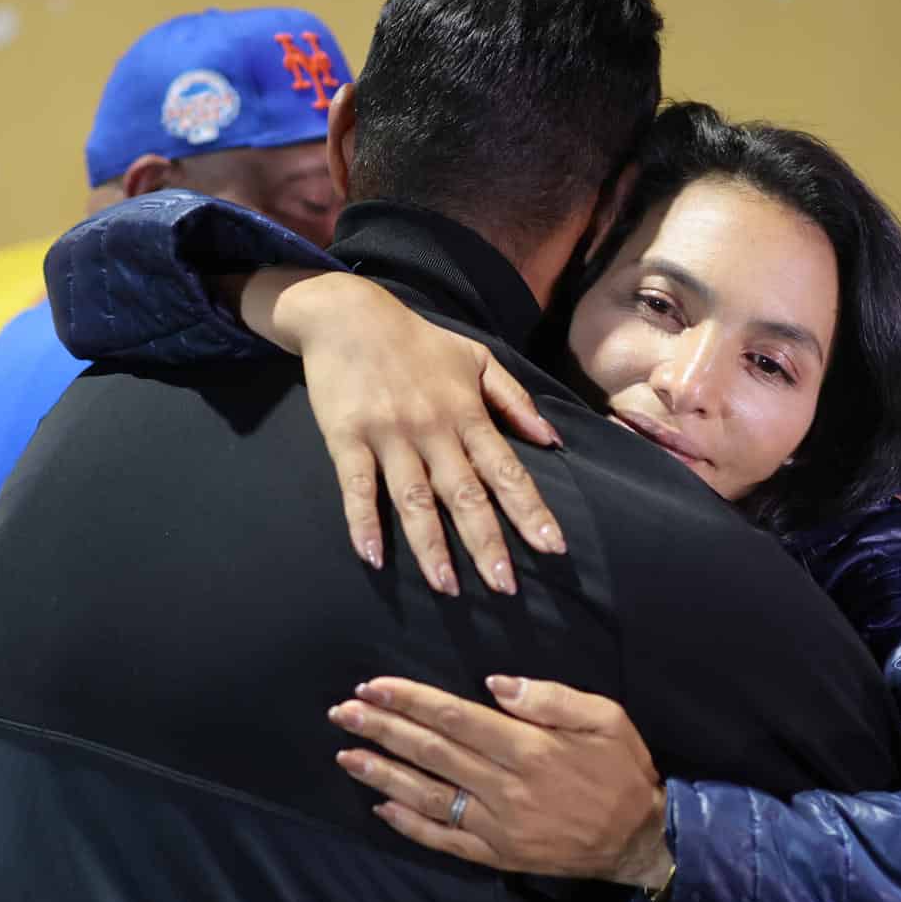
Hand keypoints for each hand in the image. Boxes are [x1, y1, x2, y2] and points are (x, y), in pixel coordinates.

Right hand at [270, 272, 568, 595]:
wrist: (348, 313)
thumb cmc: (417, 341)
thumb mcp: (476, 358)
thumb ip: (513, 399)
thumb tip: (552, 440)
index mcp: (467, 413)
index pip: (506, 470)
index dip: (530, 510)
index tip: (553, 548)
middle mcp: (433, 429)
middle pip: (465, 494)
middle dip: (486, 542)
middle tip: (505, 586)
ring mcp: (389, 435)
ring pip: (414, 498)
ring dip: (431, 545)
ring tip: (447, 588)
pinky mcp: (347, 438)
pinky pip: (357, 487)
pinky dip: (363, 522)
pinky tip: (372, 556)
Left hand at [327, 675, 671, 887]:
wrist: (640, 839)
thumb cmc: (621, 769)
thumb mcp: (604, 716)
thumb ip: (549, 698)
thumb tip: (495, 684)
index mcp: (528, 748)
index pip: (454, 718)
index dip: (409, 700)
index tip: (373, 686)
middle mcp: (505, 788)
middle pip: (430, 753)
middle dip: (381, 730)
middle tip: (341, 712)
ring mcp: (497, 826)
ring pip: (428, 797)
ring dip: (383, 774)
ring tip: (346, 755)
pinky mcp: (497, 855)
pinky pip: (444, 840)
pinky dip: (410, 824)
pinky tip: (382, 807)